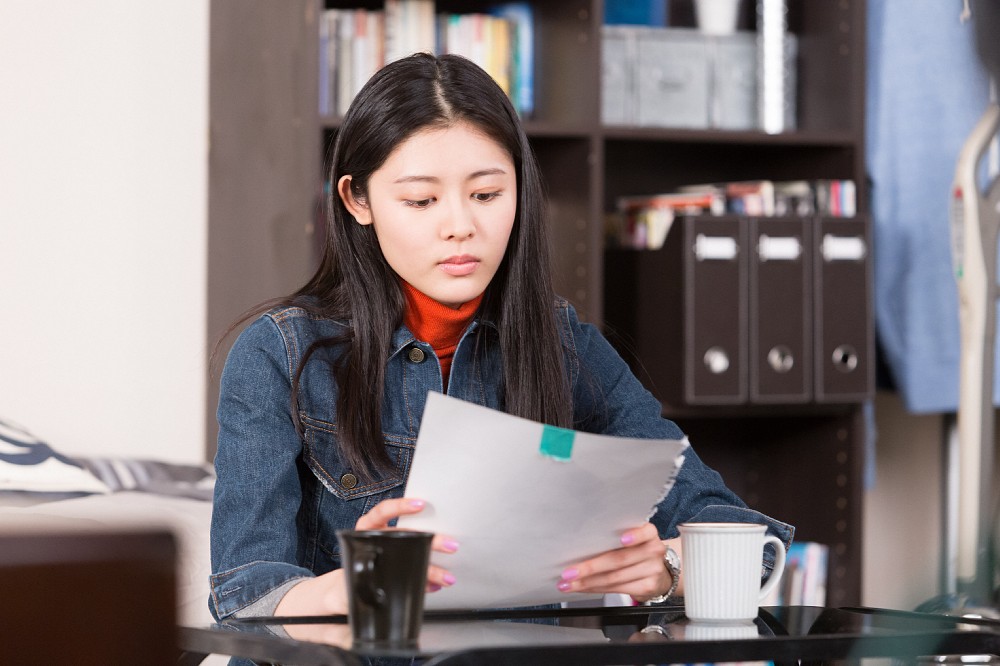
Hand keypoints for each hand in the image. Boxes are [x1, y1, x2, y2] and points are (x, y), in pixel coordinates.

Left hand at [274, 496, 458, 623]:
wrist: (343, 596)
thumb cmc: (344, 581)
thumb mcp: (345, 577)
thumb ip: (357, 578)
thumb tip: (374, 582)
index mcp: (365, 533)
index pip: (382, 512)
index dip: (400, 507)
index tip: (419, 505)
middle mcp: (383, 539)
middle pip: (410, 535)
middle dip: (433, 540)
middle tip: (449, 544)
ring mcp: (395, 553)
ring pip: (418, 555)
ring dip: (436, 565)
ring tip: (448, 575)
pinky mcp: (402, 569)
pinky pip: (418, 572)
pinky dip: (430, 579)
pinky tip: (438, 583)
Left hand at [555, 523, 680, 601]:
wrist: (661, 572)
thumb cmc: (638, 550)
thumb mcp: (635, 539)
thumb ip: (615, 537)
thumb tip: (580, 542)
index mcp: (649, 533)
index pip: (645, 532)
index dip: (634, 536)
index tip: (622, 539)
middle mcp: (653, 551)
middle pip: (619, 559)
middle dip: (590, 567)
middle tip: (570, 572)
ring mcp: (652, 570)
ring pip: (614, 578)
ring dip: (588, 582)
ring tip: (569, 583)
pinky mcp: (647, 588)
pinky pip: (616, 590)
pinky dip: (596, 589)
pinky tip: (583, 588)